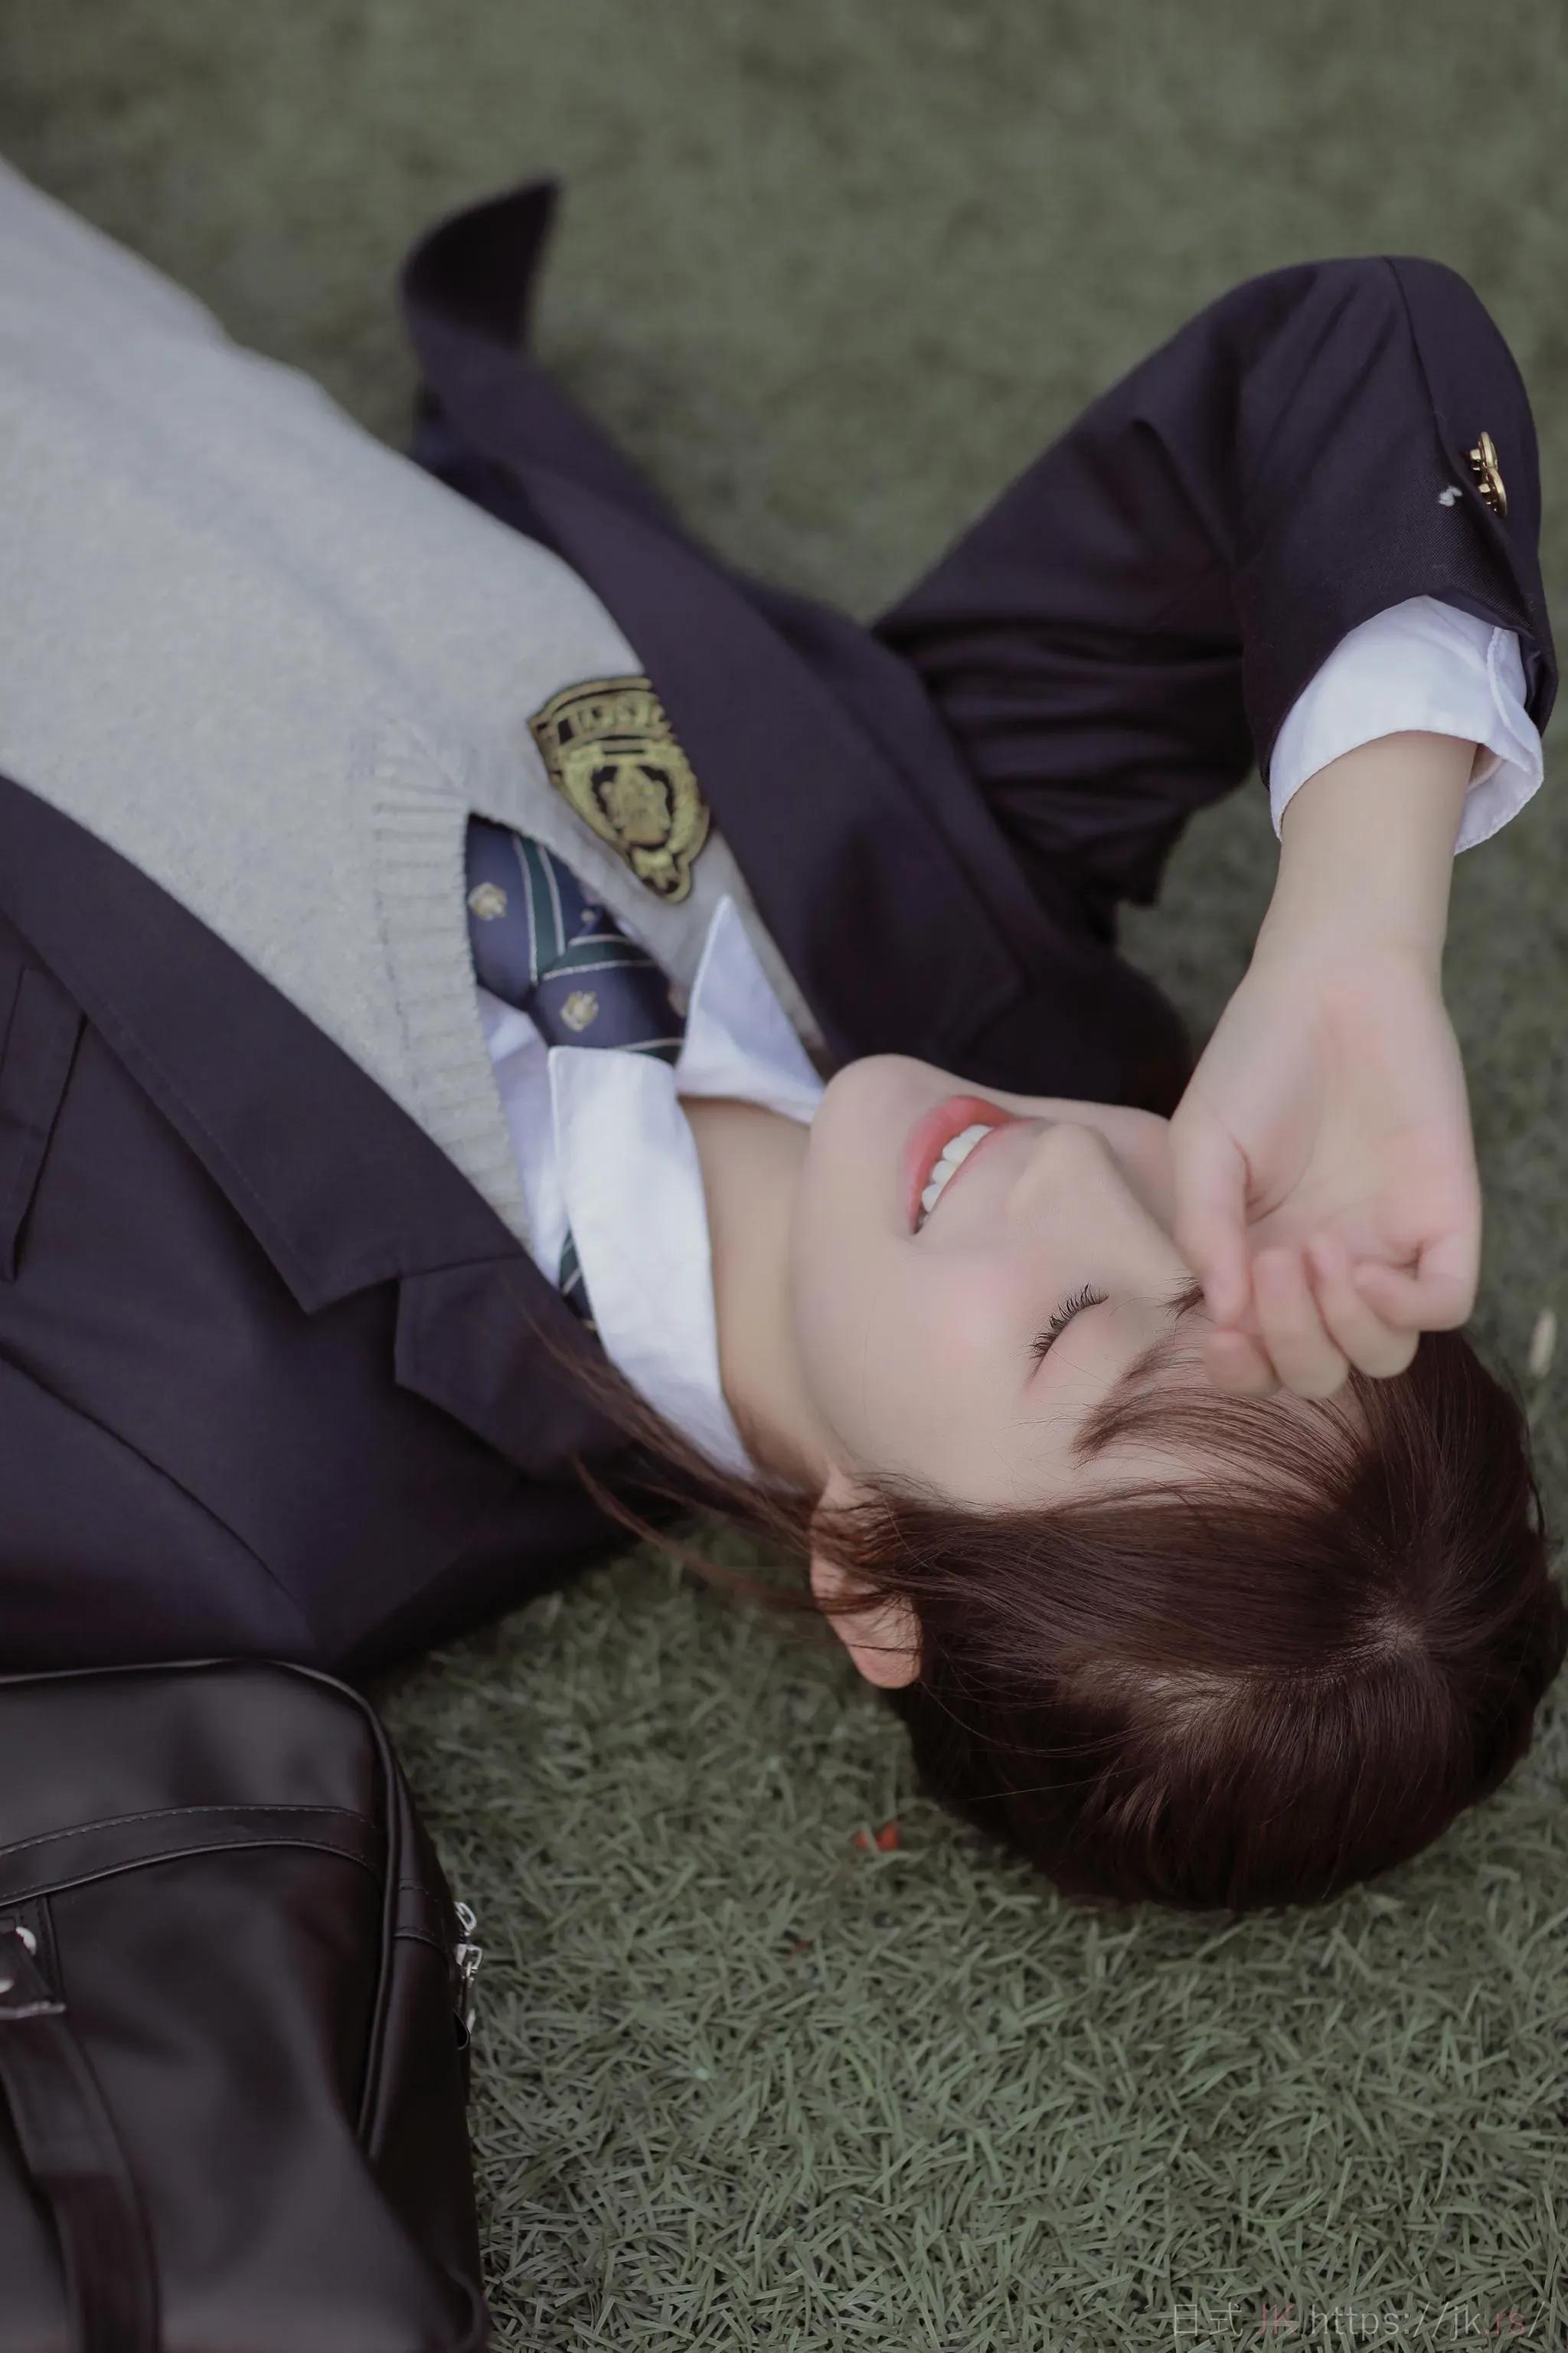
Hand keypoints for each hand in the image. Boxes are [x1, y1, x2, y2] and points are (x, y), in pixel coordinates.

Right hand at [1167, 940, 1480, 1397]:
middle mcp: (1324, 1271)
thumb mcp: (1201, 1146)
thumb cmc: (1255, 1060)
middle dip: (1291, 1341)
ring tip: (1314, 1250)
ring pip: (1383, 1356)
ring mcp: (1388, 1249)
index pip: (1258, 1360)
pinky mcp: (1444, 1221)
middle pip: (1320, 1374)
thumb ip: (1204, 1230)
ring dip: (1342, 1327)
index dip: (1241, 1369)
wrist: (1332, 984)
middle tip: (1273, 1260)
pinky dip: (1405, 1308)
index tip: (1223, 1334)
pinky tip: (1368, 1266)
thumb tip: (1220, 1316)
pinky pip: (1444, 1304)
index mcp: (1259, 1262)